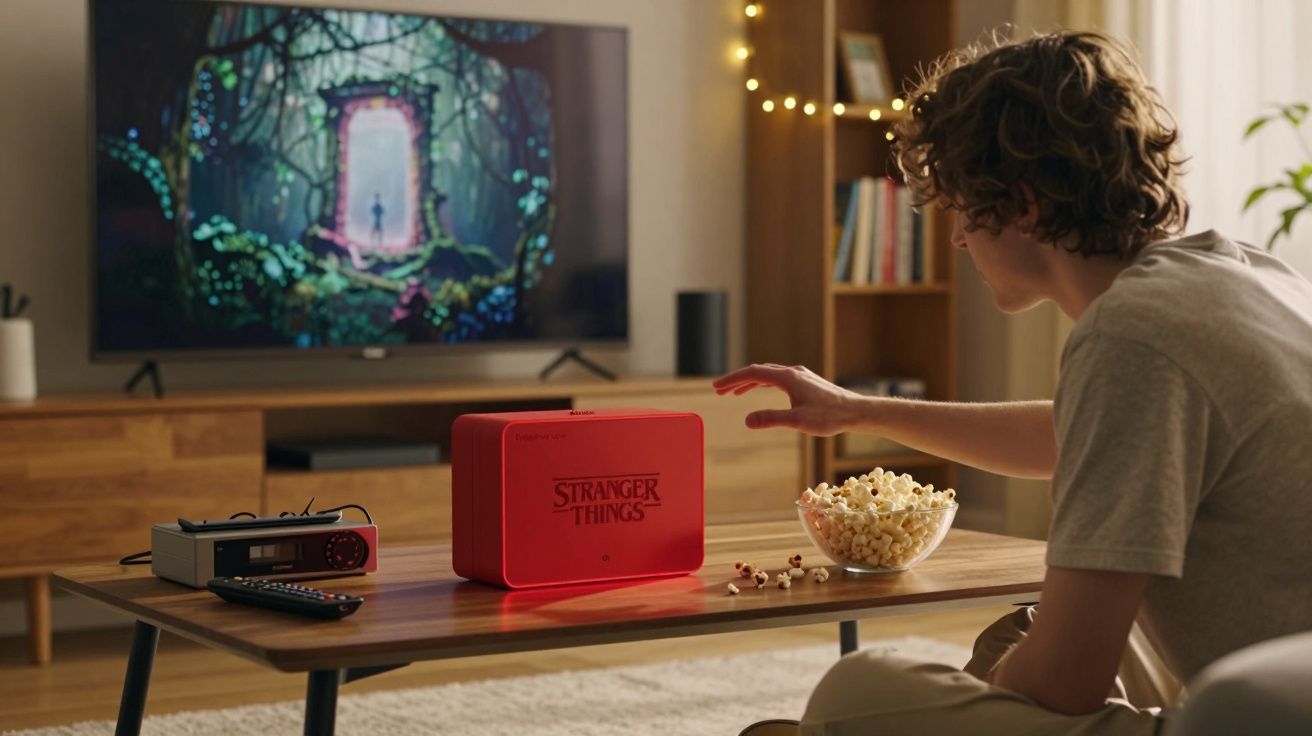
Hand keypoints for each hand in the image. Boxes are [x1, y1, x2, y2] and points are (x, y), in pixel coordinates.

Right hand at [712, 363, 863, 435]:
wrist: (856, 412)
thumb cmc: (830, 417)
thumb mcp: (798, 421)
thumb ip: (772, 419)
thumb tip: (746, 420)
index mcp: (787, 377)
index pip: (752, 373)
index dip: (732, 380)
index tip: (716, 387)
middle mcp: (792, 372)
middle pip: (758, 372)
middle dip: (737, 380)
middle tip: (719, 390)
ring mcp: (800, 376)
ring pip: (768, 374)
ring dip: (750, 382)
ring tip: (734, 393)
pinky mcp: (806, 382)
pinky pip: (778, 379)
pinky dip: (764, 384)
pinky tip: (761, 390)